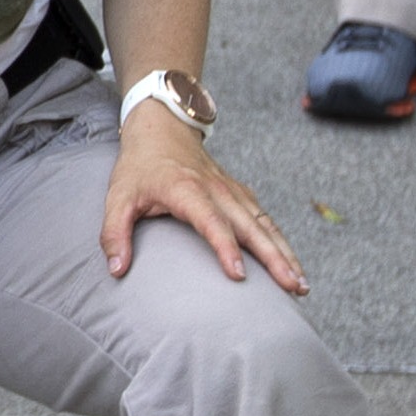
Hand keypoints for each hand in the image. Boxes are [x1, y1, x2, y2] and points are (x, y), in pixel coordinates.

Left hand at [101, 111, 307, 292]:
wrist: (162, 128)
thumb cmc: (139, 166)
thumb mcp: (118, 197)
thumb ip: (114, 233)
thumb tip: (115, 270)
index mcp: (187, 190)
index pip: (211, 221)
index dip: (225, 247)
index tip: (239, 275)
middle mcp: (217, 190)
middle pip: (250, 226)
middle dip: (274, 258)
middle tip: (292, 287)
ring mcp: (232, 191)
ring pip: (265, 224)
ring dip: (285, 253)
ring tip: (301, 284)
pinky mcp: (240, 194)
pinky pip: (265, 220)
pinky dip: (280, 242)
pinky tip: (292, 264)